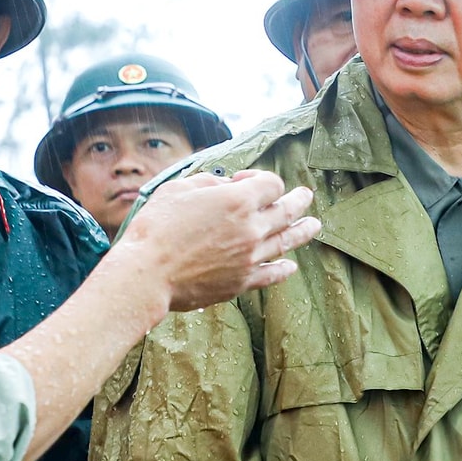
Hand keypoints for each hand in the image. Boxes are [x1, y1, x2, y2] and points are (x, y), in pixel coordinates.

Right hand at [122, 169, 319, 311]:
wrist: (147, 273)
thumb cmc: (156, 228)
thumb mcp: (178, 189)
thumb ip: (208, 183)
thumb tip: (222, 186)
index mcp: (238, 201)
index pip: (271, 184)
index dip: (261, 178)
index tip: (244, 181)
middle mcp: (252, 229)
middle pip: (287, 211)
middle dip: (299, 200)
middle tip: (306, 196)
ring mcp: (250, 258)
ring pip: (286, 242)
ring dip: (303, 232)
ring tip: (314, 226)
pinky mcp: (242, 282)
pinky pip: (272, 274)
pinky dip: (284, 269)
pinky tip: (291, 266)